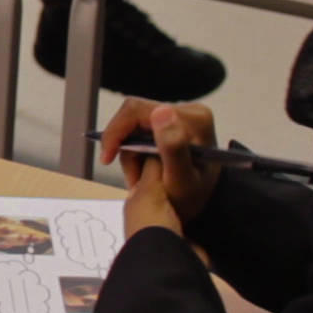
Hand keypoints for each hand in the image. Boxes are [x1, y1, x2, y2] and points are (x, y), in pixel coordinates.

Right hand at [99, 98, 221, 228]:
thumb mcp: (181, 179)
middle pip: (134, 117)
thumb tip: (161, 111)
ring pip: (134, 125)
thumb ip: (173, 148)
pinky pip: (140, 130)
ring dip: (130, 154)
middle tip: (132, 177)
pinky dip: (135, 152)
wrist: (205, 202)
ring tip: (140, 178)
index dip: (116, 131)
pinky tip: (145, 169)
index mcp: (192, 119)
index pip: (138, 110)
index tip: (107, 159)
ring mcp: (179, 115)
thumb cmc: (194, 196)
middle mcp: (188, 111)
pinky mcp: (171, 122)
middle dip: (124, 148)